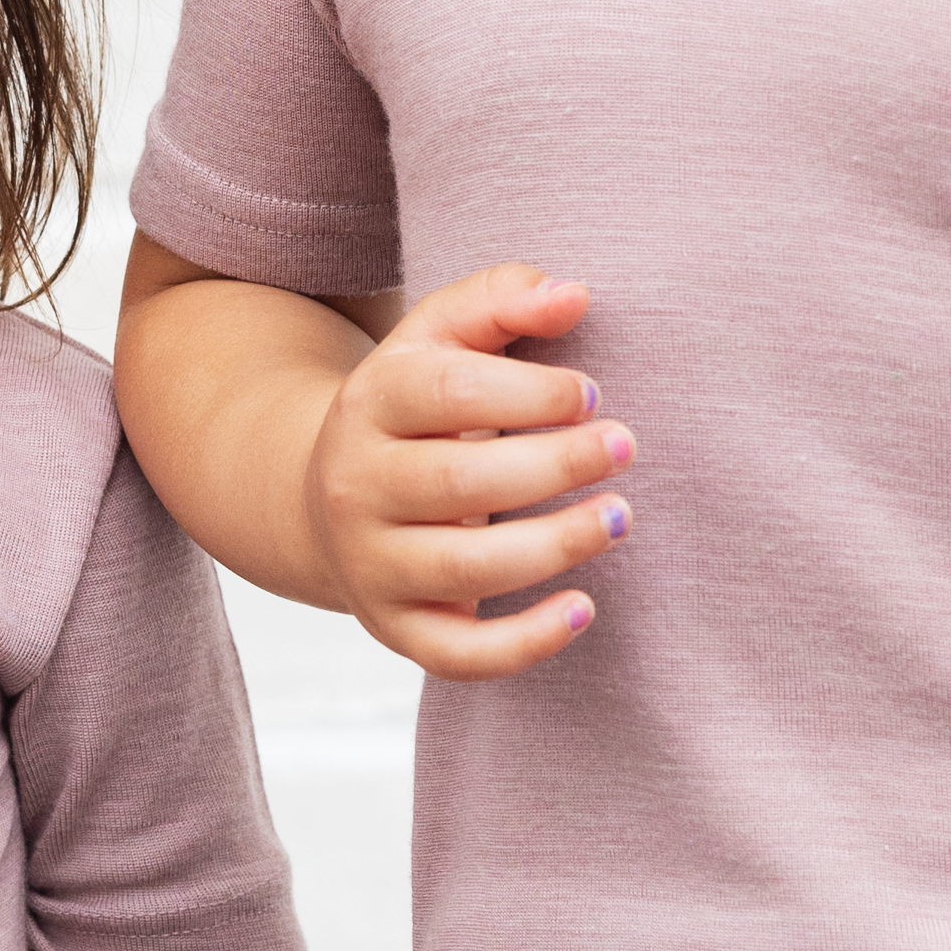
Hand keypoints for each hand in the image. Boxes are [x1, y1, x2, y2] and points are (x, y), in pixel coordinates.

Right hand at [306, 262, 629, 681]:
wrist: (325, 500)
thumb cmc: (416, 411)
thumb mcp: (440, 340)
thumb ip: (503, 302)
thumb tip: (572, 295)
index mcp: (370, 404)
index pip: (448, 394)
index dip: (530, 393)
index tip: (592, 393)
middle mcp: (358, 488)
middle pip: (459, 482)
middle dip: (555, 464)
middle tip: (625, 446)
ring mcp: (373, 565)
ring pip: (465, 568)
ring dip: (555, 545)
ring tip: (619, 517)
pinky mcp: (396, 629)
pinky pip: (458, 655)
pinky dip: (525, 642)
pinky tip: (585, 608)